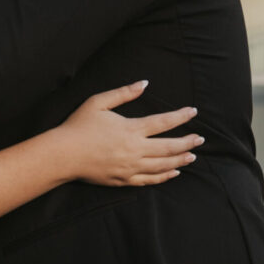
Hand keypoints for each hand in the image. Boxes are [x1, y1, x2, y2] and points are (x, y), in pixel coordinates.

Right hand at [60, 83, 199, 187]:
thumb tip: (144, 83)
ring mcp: (130, 167)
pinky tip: (174, 172)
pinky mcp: (123, 179)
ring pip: (163, 165)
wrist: (63, 155)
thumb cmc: (78, 125)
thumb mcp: (98, 102)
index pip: (163, 122)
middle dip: (187, 142)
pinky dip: (164, 176)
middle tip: (200, 139)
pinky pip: (150, 180)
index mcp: (130, 128)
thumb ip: (123, 93)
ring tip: (192, 156)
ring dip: (180, 160)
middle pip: (169, 146)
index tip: (193, 112)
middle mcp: (134, 149)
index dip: (181, 116)